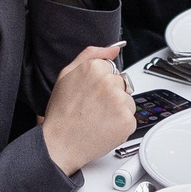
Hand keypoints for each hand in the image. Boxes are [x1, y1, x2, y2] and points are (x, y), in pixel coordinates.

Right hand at [41, 43, 133, 172]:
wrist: (60, 143)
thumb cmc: (62, 112)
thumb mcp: (67, 74)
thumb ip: (92, 54)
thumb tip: (114, 48)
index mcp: (95, 68)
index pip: (112, 69)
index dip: (101, 82)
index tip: (91, 93)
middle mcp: (109, 82)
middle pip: (121, 83)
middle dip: (112, 94)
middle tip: (93, 107)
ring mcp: (120, 102)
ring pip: (128, 101)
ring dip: (118, 109)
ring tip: (98, 118)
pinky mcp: (127, 121)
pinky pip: (130, 118)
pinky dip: (120, 124)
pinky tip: (104, 127)